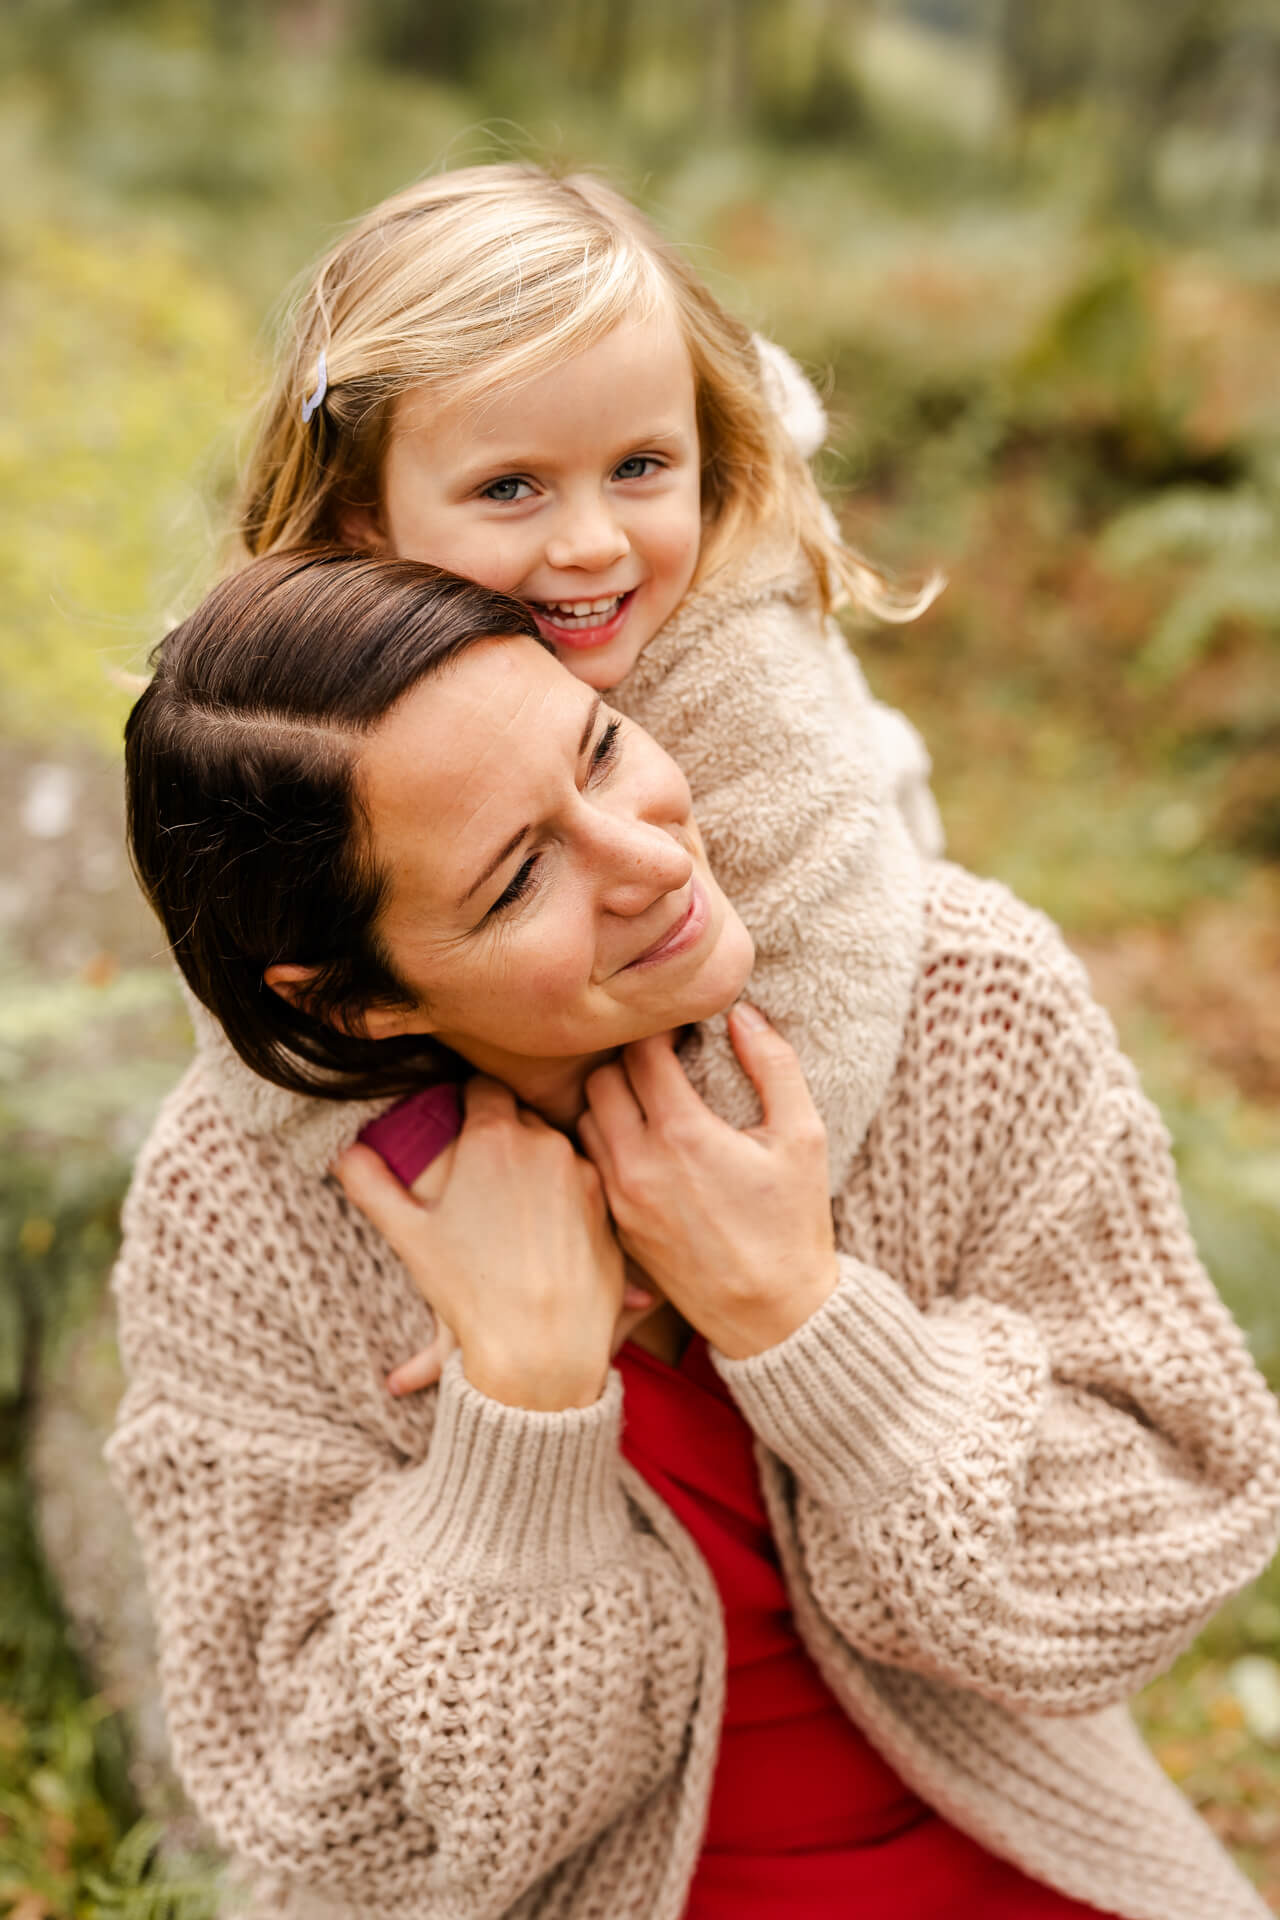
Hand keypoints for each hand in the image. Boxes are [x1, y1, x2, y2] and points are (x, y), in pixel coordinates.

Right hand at [333, 1077, 625, 1410]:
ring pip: (554, 1151)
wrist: (543, 1347)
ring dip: (534, 1168)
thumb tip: (341, 1150)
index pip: (483, 1087)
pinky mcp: (610, 1204)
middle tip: (478, 1178)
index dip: (468, 1103)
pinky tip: (543, 1236)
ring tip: (511, 1215)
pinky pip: (583, 1186)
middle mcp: (544, 1142)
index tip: (459, 1125)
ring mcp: (584, 1172)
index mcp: (493, 1136)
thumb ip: (369, 1183)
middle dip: (500, 1137)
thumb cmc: (470, 1290)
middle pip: (520, 1117)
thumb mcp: (408, 1235)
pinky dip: (565, 1199)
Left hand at [578, 1005, 838, 1359]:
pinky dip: (606, 1140)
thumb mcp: (803, 1138)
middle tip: (663, 1061)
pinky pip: (591, 1162)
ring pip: (584, 1120)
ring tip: (649, 1100)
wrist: (772, 1316)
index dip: (661, 1029)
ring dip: (611, 1100)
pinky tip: (641, 1142)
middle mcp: (638, 1163)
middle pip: (600, 1079)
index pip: (642, 1051)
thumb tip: (744, 1014)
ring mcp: (619, 1197)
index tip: (682, 1032)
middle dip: (629, 1061)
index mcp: (683, 1134)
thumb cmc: (793, 1225)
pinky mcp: (615, 1224)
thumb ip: (775, 1066)